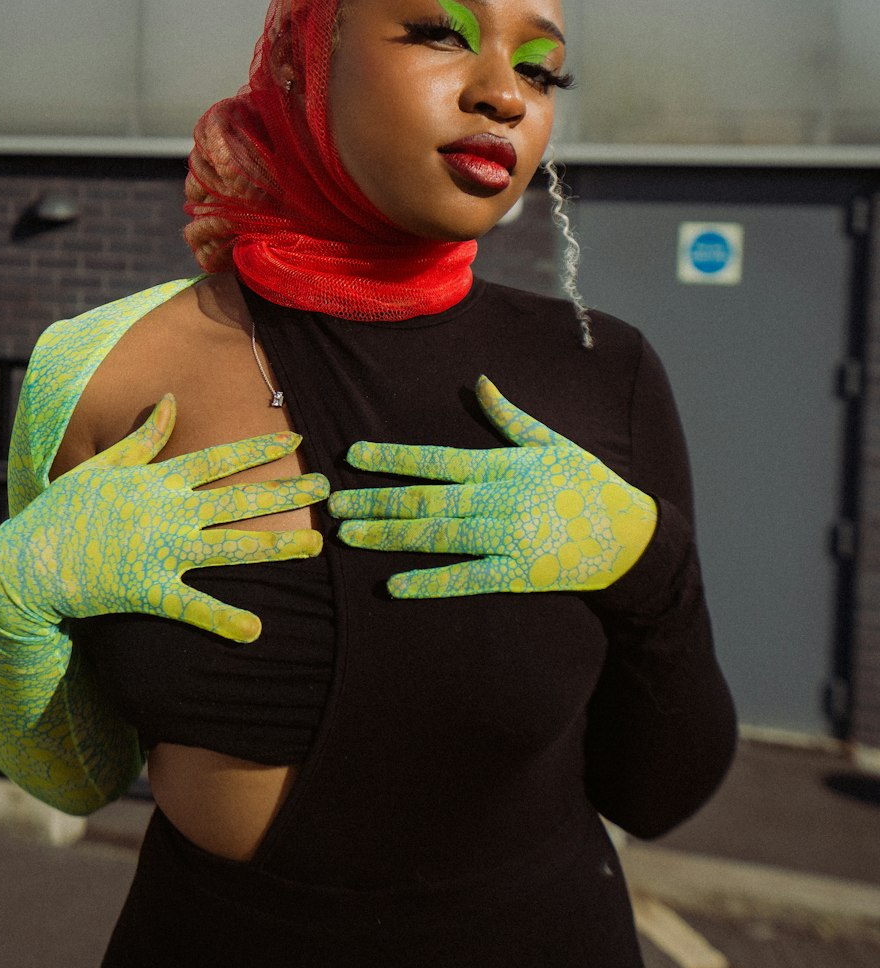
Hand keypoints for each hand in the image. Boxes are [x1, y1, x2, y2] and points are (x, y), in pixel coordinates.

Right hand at [0, 393, 327, 644]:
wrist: (28, 564)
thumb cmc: (63, 513)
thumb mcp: (101, 466)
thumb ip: (143, 438)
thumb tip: (170, 399)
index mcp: (156, 481)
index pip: (218, 460)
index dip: (260, 450)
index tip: (296, 441)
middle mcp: (166, 513)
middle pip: (238, 501)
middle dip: (286, 493)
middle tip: (328, 489)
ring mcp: (160, 552)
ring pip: (231, 548)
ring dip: (276, 547)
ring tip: (316, 545)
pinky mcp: (148, 591)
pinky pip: (194, 607)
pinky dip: (225, 619)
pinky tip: (258, 629)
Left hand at [329, 376, 654, 598]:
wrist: (631, 537)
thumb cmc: (589, 483)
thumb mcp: (553, 441)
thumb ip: (510, 417)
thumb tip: (481, 382)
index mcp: (503, 466)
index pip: (436, 459)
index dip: (393, 458)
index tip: (355, 456)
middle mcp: (499, 502)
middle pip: (427, 500)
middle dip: (377, 500)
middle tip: (336, 504)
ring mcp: (507, 540)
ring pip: (437, 537)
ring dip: (390, 536)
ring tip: (351, 535)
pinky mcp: (516, 575)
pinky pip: (466, 579)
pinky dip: (430, 583)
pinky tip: (395, 586)